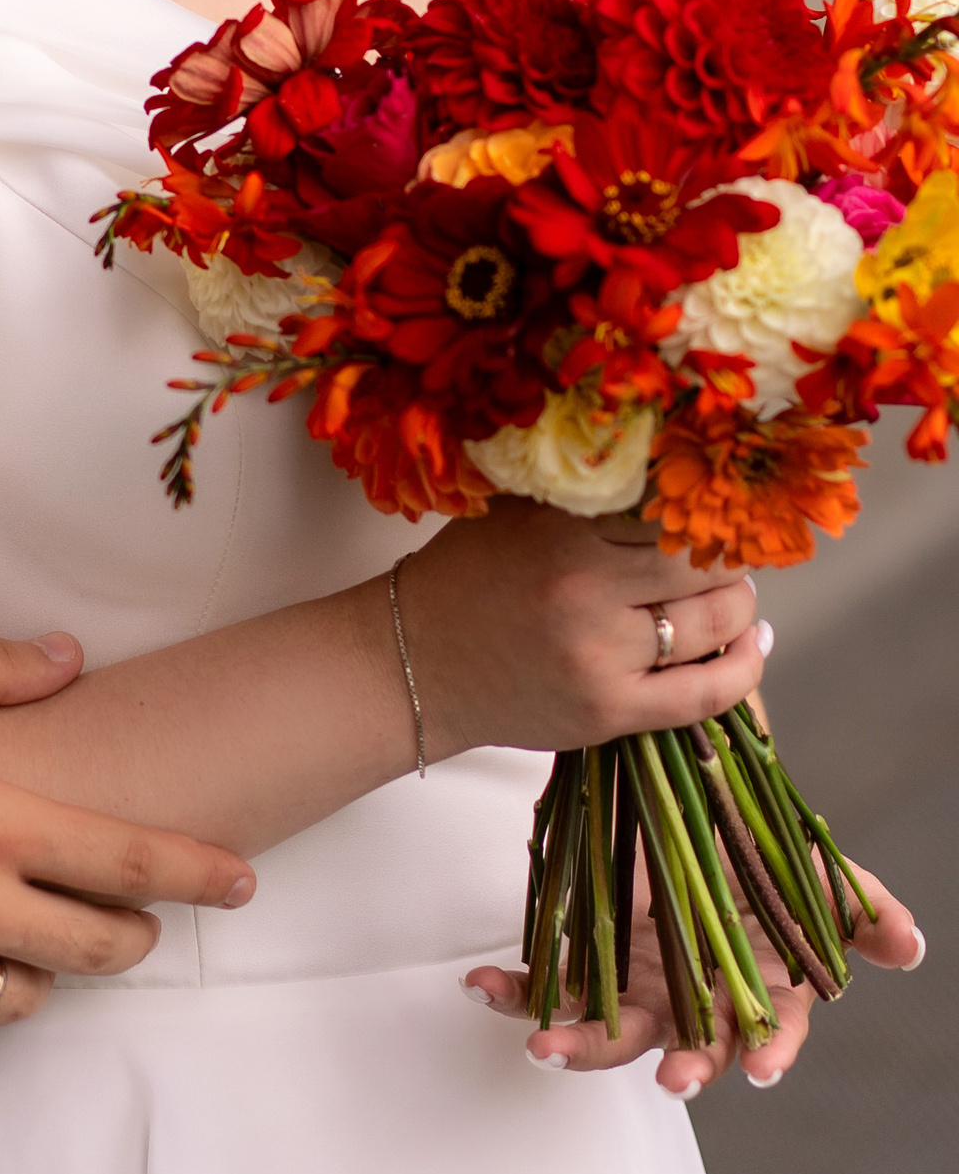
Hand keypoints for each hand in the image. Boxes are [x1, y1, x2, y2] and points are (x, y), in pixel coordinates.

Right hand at [400, 498, 768, 759]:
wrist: (416, 664)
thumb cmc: (469, 578)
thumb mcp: (517, 513)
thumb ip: (588, 494)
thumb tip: (675, 462)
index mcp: (562, 531)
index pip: (671, 509)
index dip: (704, 506)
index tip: (714, 506)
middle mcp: (585, 592)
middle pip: (704, 565)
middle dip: (728, 557)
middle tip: (724, 553)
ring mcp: (601, 657)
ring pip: (714, 624)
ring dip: (738, 606)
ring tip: (730, 596)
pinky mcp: (610, 711)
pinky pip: (706, 693)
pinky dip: (746, 666)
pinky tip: (756, 643)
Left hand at [466, 858, 923, 1095]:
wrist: (682, 809)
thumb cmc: (756, 855)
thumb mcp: (809, 870)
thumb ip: (857, 907)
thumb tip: (909, 945)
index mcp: (752, 986)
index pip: (769, 1029)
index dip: (768, 1050)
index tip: (760, 1069)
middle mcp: (691, 999)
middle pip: (684, 1047)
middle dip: (674, 1066)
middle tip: (667, 1081)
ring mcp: (632, 986)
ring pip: (604, 1031)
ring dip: (574, 1042)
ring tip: (542, 1045)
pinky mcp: (580, 962)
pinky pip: (539, 985)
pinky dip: (510, 990)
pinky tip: (479, 984)